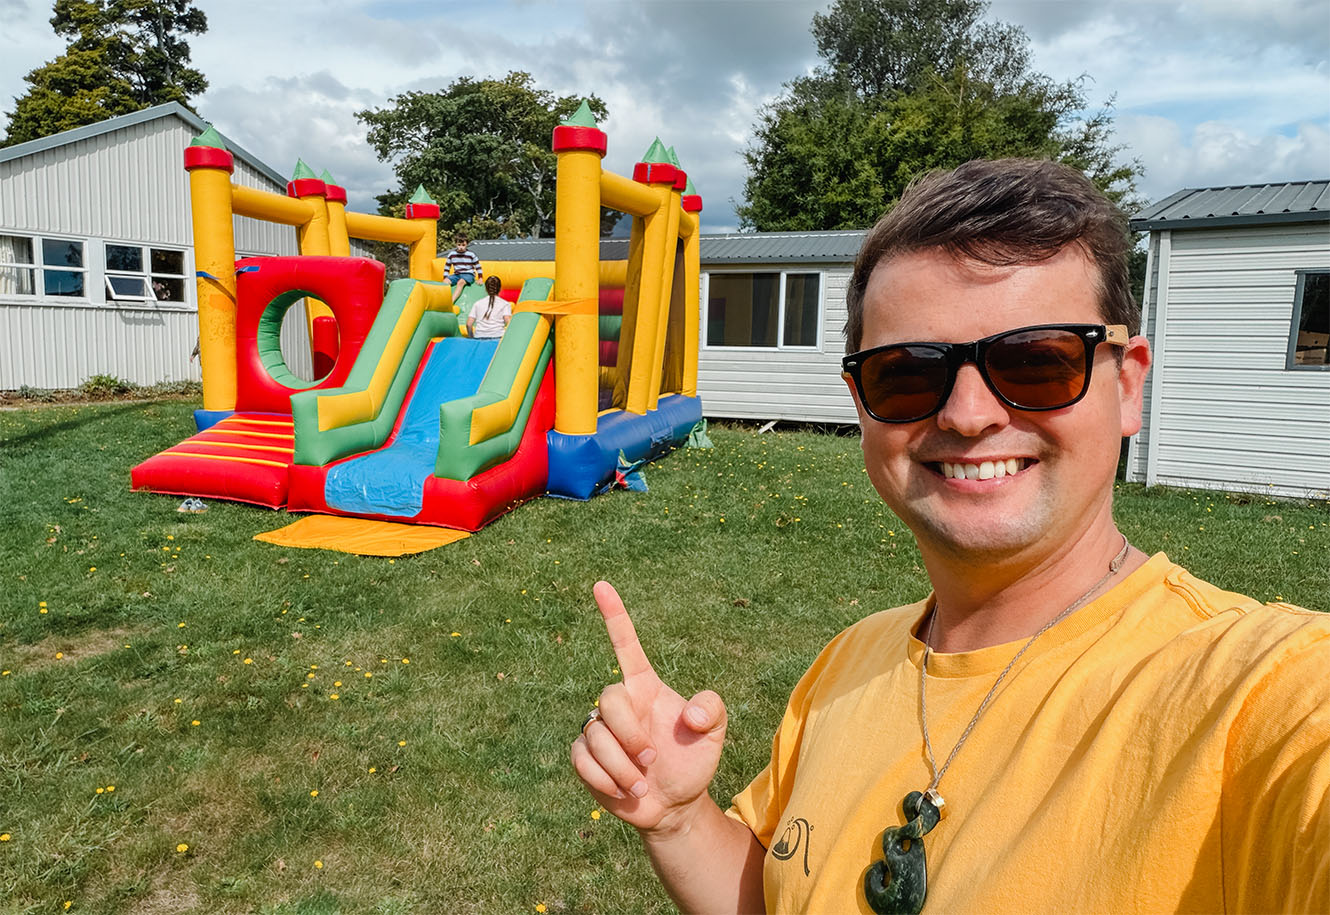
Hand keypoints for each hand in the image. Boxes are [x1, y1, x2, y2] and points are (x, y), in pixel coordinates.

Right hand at [572, 581, 727, 834]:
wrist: (675, 804)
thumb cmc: (693, 761)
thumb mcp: (715, 733)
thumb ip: (712, 710)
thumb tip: (685, 715)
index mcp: (645, 687)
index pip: (626, 645)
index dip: (614, 615)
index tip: (601, 585)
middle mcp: (620, 703)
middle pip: (609, 699)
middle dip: (630, 734)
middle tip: (652, 760)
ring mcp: (599, 729)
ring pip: (595, 736)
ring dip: (621, 766)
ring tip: (642, 783)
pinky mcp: (584, 757)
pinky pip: (580, 759)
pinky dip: (604, 779)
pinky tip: (624, 790)